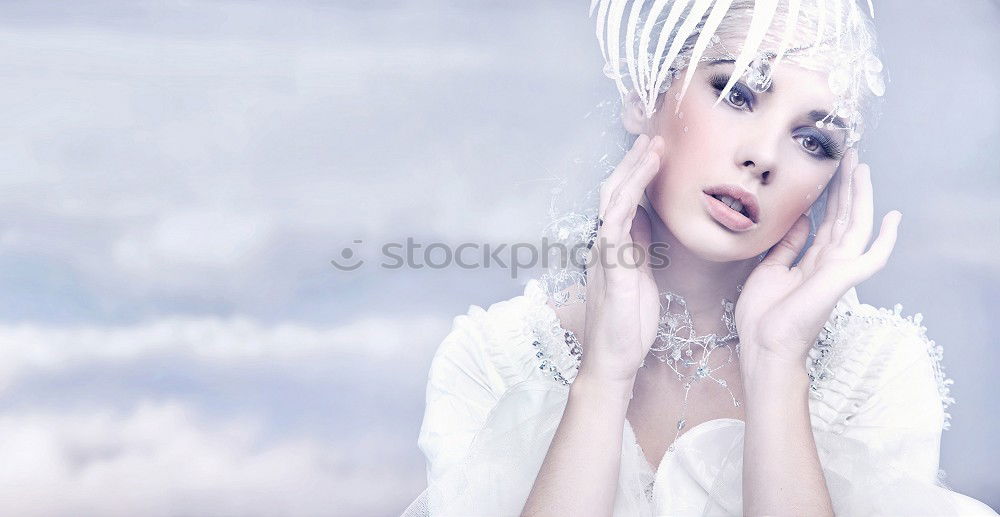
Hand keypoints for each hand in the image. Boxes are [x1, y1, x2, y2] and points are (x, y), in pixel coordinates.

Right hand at [577, 134, 664, 384]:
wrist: (613, 359)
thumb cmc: (628, 324)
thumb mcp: (639, 276)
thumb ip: (639, 247)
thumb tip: (646, 219)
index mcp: (615, 245)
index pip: (622, 199)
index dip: (636, 172)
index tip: (654, 149)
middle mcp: (606, 243)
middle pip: (613, 190)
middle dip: (633, 161)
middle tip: (654, 135)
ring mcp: (605, 253)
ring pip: (613, 200)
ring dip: (633, 172)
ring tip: (653, 147)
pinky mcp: (611, 267)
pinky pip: (616, 225)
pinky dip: (627, 199)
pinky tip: (641, 183)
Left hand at [734, 150, 901, 378]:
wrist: (763, 345)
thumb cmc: (763, 316)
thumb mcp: (770, 270)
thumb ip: (787, 246)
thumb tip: (801, 221)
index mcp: (812, 262)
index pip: (827, 222)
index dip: (831, 196)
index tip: (832, 171)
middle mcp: (829, 264)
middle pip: (844, 217)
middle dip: (847, 186)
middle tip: (849, 155)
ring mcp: (839, 271)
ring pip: (856, 225)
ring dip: (861, 196)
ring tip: (862, 167)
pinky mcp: (843, 279)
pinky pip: (872, 257)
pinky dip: (885, 239)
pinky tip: (892, 217)